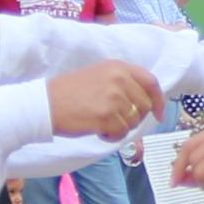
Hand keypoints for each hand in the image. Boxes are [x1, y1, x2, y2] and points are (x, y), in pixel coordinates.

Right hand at [44, 62, 164, 137]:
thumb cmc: (69, 93)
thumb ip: (123, 82)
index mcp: (118, 66)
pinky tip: (98, 130)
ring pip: (134, 121)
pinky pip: (122, 133)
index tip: (158, 113)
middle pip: (145, 106)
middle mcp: (119, 79)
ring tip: (101, 123)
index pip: (151, 82)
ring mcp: (114, 97)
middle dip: (134, 118)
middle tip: (115, 120)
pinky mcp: (107, 115)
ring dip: (120, 128)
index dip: (158, 100)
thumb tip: (147, 101)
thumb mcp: (99, 75)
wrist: (45, 104)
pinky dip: (112, 136)